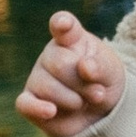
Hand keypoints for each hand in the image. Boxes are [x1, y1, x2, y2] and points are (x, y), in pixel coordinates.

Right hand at [18, 8, 124, 136]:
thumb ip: (101, 67)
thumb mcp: (112, 72)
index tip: (64, 23)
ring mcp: (37, 77)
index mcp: (71, 39)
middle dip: (83, 83)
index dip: (63, 24)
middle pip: (60, 64)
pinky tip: (51, 111)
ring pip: (48, 87)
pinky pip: (24, 104)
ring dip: (74, 100)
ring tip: (83, 102)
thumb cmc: (103, 83)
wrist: (100, 113)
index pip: (64, 27)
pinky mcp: (29, 102)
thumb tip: (84, 67)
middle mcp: (50, 55)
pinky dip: (37, 108)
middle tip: (98, 93)